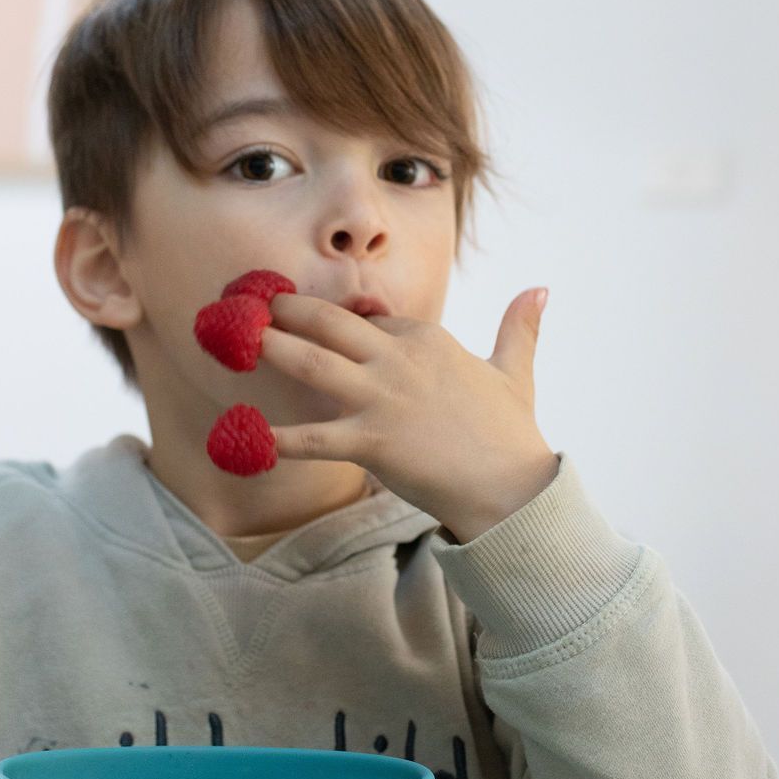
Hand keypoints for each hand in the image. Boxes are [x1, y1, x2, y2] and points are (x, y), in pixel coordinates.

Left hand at [259, 288, 558, 541]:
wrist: (512, 490)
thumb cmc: (512, 434)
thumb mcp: (515, 371)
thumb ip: (520, 327)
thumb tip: (541, 288)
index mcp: (426, 339)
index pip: (368, 320)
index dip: (335, 321)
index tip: (304, 315)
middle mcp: (399, 359)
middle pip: (329, 325)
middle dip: (287, 310)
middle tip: (251, 303)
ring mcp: (382, 399)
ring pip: (312, 364)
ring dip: (272, 349)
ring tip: (237, 340)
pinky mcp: (371, 442)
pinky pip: (313, 438)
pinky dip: (278, 438)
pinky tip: (246, 436)